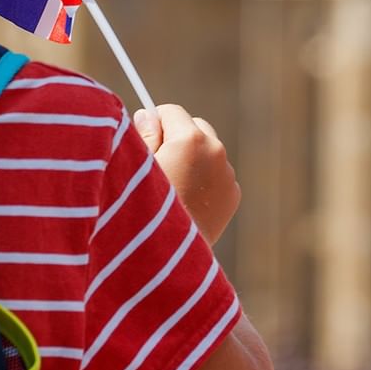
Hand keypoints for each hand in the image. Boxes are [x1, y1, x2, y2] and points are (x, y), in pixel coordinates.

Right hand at [135, 104, 240, 242]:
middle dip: (178, 137)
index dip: (154, 124)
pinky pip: (218, 174)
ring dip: (194, 158)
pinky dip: (205, 179)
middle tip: (159, 163)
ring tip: (173, 186)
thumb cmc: (142, 210)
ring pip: (208, 151)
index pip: (171, 111)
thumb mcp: (137, 168)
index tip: (145, 141)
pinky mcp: (233, 194)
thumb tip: (147, 114)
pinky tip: (187, 200)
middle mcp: (216, 151)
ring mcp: (228, 174)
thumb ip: (144, 135)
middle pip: (195, 126)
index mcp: (190, 139)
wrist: (168, 258)